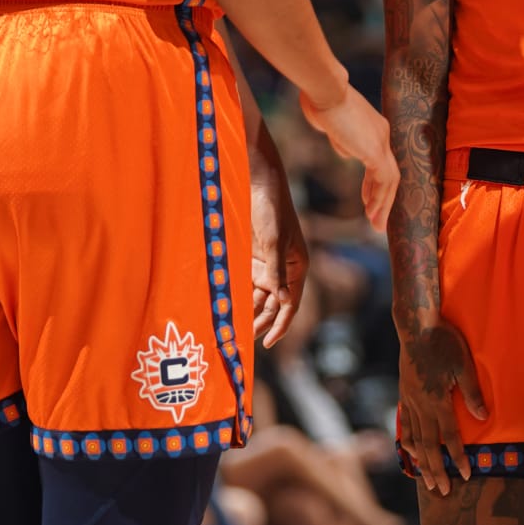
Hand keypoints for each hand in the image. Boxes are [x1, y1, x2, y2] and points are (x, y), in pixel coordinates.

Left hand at [248, 156, 308, 348]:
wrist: (257, 180)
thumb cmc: (271, 208)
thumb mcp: (273, 241)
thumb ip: (276, 273)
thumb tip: (283, 301)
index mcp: (297, 267)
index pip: (290, 304)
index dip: (280, 325)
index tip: (267, 343)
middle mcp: (283, 270)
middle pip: (272, 304)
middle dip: (260, 321)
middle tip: (241, 339)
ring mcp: (265, 264)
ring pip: (257, 296)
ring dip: (247, 310)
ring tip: (231, 328)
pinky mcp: (250, 258)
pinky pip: (244, 283)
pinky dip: (237, 295)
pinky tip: (226, 307)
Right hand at [301, 79, 398, 228]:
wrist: (324, 89)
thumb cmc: (320, 100)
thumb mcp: (331, 125)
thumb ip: (341, 139)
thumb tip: (346, 152)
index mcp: (374, 127)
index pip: (379, 161)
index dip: (373, 183)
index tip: (366, 199)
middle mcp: (383, 134)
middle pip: (389, 172)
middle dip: (382, 197)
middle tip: (376, 219)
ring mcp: (382, 141)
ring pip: (391, 179)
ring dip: (383, 203)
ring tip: (376, 225)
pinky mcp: (375, 150)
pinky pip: (384, 179)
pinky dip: (379, 197)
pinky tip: (371, 211)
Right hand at [396, 316, 487, 493]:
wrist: (415, 327)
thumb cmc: (444, 343)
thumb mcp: (463, 364)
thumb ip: (471, 393)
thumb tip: (483, 418)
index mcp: (437, 401)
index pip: (450, 437)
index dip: (458, 458)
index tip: (466, 475)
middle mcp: (421, 406)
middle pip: (429, 446)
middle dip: (438, 470)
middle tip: (444, 491)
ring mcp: (410, 401)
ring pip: (415, 439)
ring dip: (422, 462)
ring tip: (428, 480)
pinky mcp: (404, 395)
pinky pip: (404, 424)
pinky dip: (407, 441)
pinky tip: (410, 452)